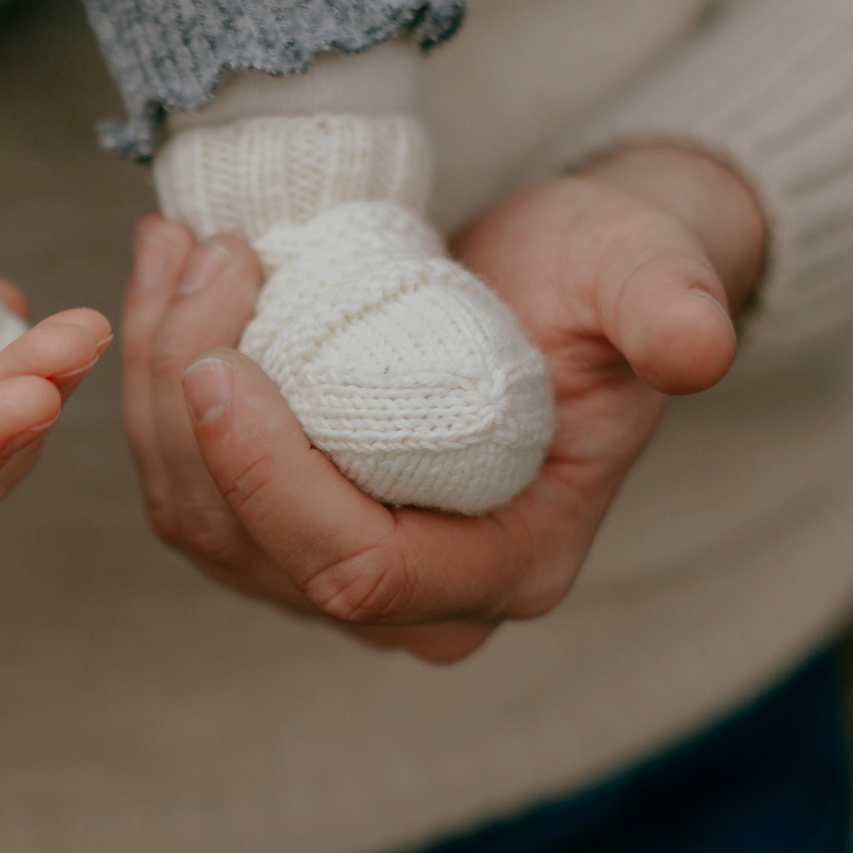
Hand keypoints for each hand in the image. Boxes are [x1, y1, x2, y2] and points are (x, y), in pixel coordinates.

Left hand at [122, 144, 763, 662]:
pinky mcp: (284, 530)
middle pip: (253, 550)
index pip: (359, 571)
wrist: (560, 283)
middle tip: (196, 259)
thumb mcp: (646, 270)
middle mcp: (422, 601)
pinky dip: (156, 389)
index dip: (269, 481)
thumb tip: (698, 350)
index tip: (219, 363)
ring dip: (154, 390)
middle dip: (187, 410)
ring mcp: (342, 574)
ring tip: (174, 251)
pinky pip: (188, 486)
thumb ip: (669, 306)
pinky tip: (168, 284)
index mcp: (514, 566)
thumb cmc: (605, 277)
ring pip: (198, 521)